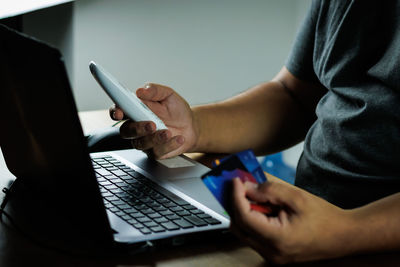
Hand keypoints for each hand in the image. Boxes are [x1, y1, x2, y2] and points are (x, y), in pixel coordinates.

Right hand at [109, 83, 197, 158]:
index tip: (120, 113)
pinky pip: (157, 151)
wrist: (191, 126)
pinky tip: (179, 138)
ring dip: (155, 138)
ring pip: (141, 143)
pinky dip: (169, 145)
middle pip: (126, 131)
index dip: (116, 112)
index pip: (118, 110)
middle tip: (151, 124)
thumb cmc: (176, 110)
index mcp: (135, 110)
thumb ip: (155, 90)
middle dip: (137, 128)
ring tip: (168, 132)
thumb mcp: (168, 95)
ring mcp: (144, 140)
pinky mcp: (155, 152)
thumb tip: (141, 90)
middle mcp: (136, 126)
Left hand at [230, 175, 354, 263]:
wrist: (344, 236)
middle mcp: (271, 252)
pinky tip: (261, 205)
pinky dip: (253, 218)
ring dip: (244, 210)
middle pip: (239, 226)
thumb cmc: (325, 218)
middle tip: (239, 184)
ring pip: (244, 232)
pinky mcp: (273, 253)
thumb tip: (247, 186)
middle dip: (235, 203)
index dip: (236, 196)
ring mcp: (272, 256)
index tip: (235, 180)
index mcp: (277, 239)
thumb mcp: (297, 197)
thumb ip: (270, 190)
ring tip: (252, 192)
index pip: (244, 217)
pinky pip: (254, 235)